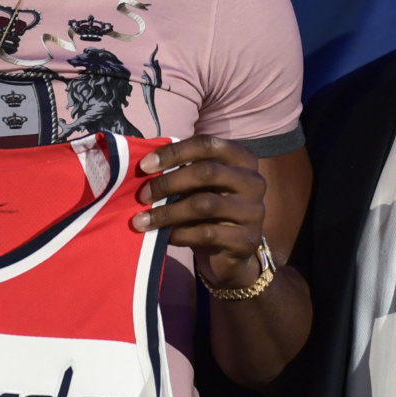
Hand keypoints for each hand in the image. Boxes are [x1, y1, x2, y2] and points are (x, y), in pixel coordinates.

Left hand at [130, 135, 266, 290]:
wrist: (232, 251)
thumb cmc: (209, 209)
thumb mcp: (199, 186)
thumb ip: (181, 171)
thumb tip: (144, 167)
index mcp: (241, 158)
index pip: (206, 144)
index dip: (173, 152)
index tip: (144, 166)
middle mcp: (253, 181)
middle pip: (206, 172)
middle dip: (168, 183)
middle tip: (142, 196)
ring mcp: (254, 211)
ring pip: (204, 204)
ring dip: (167, 213)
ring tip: (142, 221)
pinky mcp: (247, 239)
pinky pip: (207, 233)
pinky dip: (180, 234)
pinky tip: (165, 236)